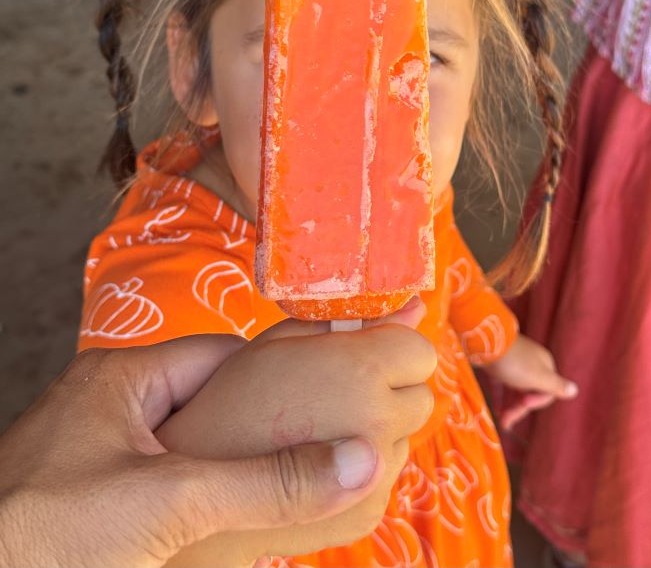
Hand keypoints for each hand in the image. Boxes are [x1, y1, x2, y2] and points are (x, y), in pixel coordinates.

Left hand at [0, 336, 389, 567]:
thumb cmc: (49, 536)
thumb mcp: (172, 502)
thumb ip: (266, 483)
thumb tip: (359, 459)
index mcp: (122, 375)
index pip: (221, 355)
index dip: (278, 375)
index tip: (329, 400)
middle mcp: (108, 402)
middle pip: (206, 399)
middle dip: (257, 426)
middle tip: (315, 453)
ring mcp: (95, 451)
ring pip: (186, 445)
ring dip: (227, 466)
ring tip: (283, 488)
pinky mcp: (88, 496)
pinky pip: (161, 480)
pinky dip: (196, 496)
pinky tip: (226, 524)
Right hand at [158, 298, 436, 564]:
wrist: (198, 485)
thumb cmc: (231, 399)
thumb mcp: (282, 342)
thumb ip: (351, 321)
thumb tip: (413, 309)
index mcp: (362, 374)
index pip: (421, 350)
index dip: (393, 347)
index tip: (365, 351)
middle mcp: (381, 428)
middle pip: (420, 397)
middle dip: (391, 389)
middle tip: (341, 389)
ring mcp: (378, 478)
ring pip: (405, 437)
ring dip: (380, 427)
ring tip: (322, 427)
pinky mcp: (369, 514)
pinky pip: (385, 475)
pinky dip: (364, 465)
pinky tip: (318, 459)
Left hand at [484, 334, 577, 430]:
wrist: (485, 342)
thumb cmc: (515, 362)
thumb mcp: (538, 376)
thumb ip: (556, 386)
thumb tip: (575, 390)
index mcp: (545, 366)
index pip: (546, 392)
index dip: (536, 402)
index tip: (524, 404)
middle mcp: (531, 364)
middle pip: (529, 392)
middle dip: (519, 409)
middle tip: (506, 422)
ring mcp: (514, 364)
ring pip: (515, 390)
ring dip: (509, 407)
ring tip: (501, 421)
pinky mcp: (498, 365)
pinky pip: (502, 385)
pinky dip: (500, 398)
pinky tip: (497, 410)